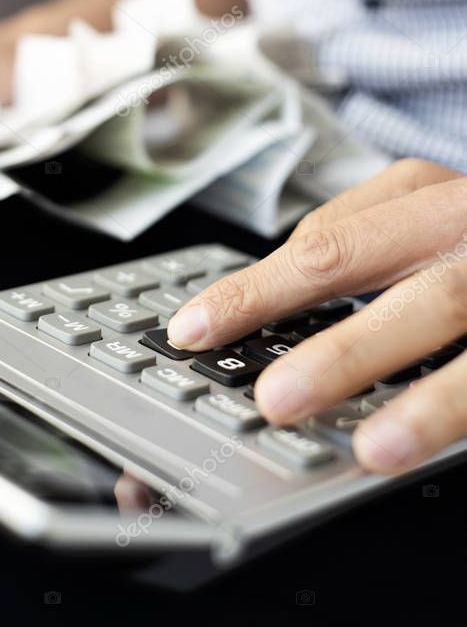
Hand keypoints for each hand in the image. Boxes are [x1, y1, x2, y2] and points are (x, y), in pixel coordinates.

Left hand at [167, 159, 466, 472]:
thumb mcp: (420, 206)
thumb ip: (356, 236)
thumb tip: (273, 282)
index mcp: (422, 194)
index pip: (323, 245)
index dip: (254, 291)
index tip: (195, 328)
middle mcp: (464, 222)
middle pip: (393, 280)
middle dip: (332, 342)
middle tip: (274, 394)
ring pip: (453, 314)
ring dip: (419, 390)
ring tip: (371, 442)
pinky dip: (462, 402)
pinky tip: (424, 437)